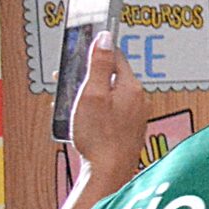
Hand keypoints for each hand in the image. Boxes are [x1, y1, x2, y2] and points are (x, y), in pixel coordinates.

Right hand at [70, 33, 148, 183]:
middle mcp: (139, 99)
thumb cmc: (99, 135)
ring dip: (91, 94)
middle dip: (90, 76)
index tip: (82, 51)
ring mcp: (136, 115)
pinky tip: (83, 119)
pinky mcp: (129, 129)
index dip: (97, 53)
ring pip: (111, 95)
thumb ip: (98, 65)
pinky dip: (97, 109)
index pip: (115, 58)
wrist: (109, 171)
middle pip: (112, 77)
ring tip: (71, 102)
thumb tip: (105, 37)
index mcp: (131, 87)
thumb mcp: (92, 94)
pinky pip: (112, 110)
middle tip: (69, 81)